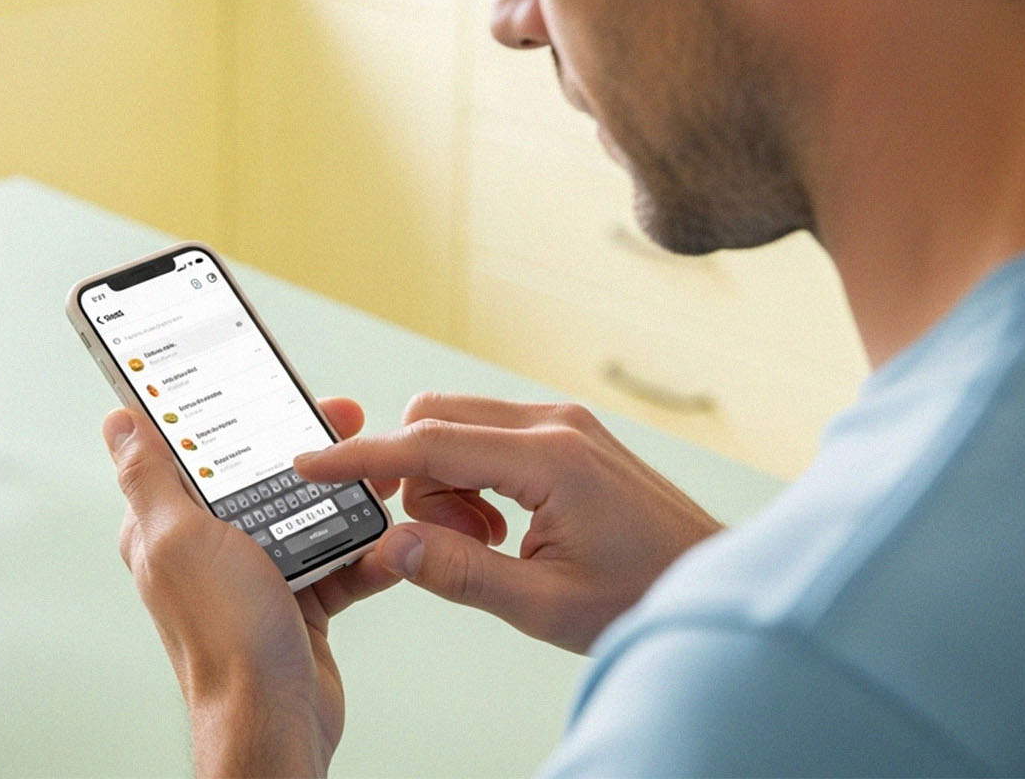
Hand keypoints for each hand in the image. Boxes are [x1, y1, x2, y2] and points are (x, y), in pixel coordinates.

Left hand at [103, 397, 399, 777]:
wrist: (274, 717)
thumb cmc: (223, 635)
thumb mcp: (179, 538)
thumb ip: (150, 478)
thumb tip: (118, 423)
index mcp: (167, 526)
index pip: (193, 447)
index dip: (229, 410)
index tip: (269, 385)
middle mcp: (207, 547)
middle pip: (258, 474)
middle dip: (305, 448)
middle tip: (347, 422)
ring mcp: (254, 574)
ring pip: (303, 512)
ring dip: (343, 495)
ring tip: (377, 478)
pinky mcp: (296, 600)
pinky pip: (335, 560)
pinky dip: (363, 552)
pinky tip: (384, 540)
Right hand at [294, 393, 721, 653]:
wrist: (713, 584)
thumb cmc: (644, 598)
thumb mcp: (545, 605)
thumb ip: (461, 573)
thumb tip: (394, 545)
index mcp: (550, 459)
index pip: (430, 443)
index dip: (362, 456)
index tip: (311, 463)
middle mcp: (556, 424)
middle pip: (436, 419)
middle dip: (415, 477)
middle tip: (444, 541)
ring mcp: (564, 424)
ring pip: (458, 426)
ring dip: (446, 481)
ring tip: (485, 543)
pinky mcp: (568, 434)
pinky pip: (488, 437)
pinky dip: (473, 477)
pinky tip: (502, 527)